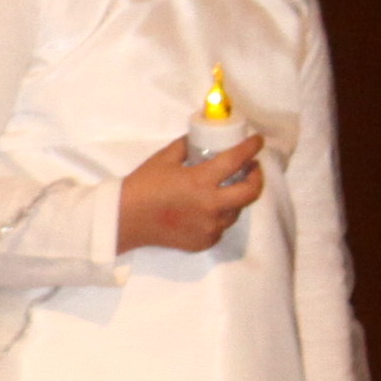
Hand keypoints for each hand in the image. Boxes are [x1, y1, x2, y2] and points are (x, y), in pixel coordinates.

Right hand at [117, 134, 261, 252]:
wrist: (123, 220)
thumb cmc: (141, 187)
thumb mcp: (163, 159)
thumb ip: (187, 146)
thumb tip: (202, 139)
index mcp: (200, 182)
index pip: (236, 161)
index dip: (251, 148)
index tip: (257, 141)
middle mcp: (210, 206)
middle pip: (250, 192)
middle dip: (257, 177)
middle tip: (251, 168)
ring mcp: (209, 227)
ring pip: (236, 211)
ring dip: (236, 197)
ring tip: (227, 188)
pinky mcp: (204, 241)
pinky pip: (221, 226)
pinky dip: (219, 216)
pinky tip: (208, 209)